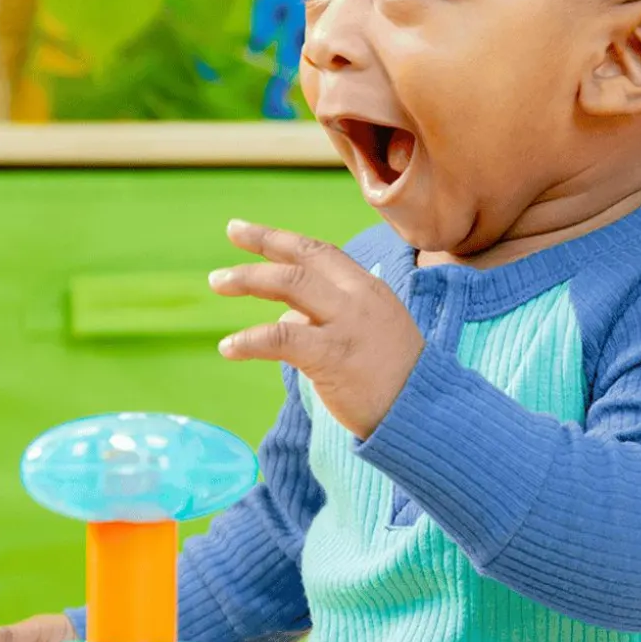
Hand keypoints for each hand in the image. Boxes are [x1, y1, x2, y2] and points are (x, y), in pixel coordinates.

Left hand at [210, 220, 423, 438]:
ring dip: (247, 279)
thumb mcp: (369, 329)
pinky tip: (229, 347)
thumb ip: (329, 314)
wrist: (423, 412)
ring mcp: (345, 325)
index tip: (241, 230)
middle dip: (258, 246)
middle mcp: (356, 298)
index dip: (277, 238)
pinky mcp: (332, 357)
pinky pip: (280, 338)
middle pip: (299, 261)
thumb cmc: (394, 377)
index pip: (318, 252)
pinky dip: (249, 340)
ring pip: (289, 284)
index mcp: (366, 288)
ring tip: (217, 283)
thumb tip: (286, 312)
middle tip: (225, 247)